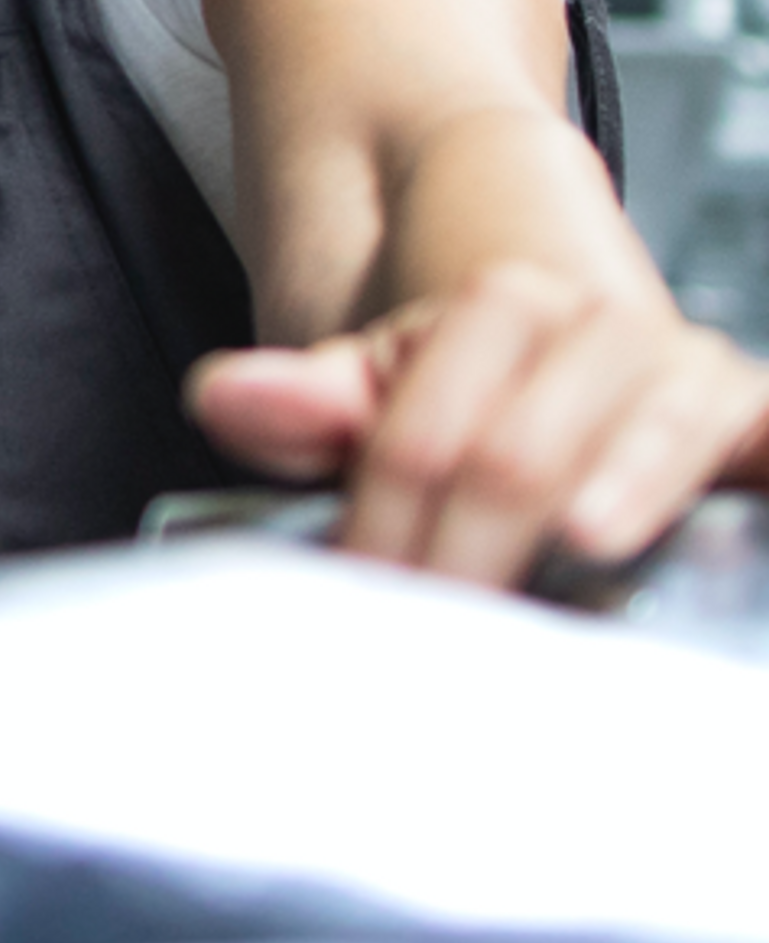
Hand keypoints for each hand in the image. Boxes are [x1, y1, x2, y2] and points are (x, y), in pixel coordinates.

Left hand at [188, 259, 768, 586]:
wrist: (570, 333)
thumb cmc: (469, 383)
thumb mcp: (376, 383)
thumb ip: (303, 400)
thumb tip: (227, 398)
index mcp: (503, 306)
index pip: (423, 435)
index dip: (381, 524)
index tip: (359, 598)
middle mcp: (603, 328)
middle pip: (518, 451)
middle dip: (467, 550)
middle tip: (434, 636)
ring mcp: (687, 375)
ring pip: (645, 435)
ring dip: (611, 495)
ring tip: (578, 542)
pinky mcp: (753, 421)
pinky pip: (765, 443)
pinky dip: (732, 473)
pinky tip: (726, 528)